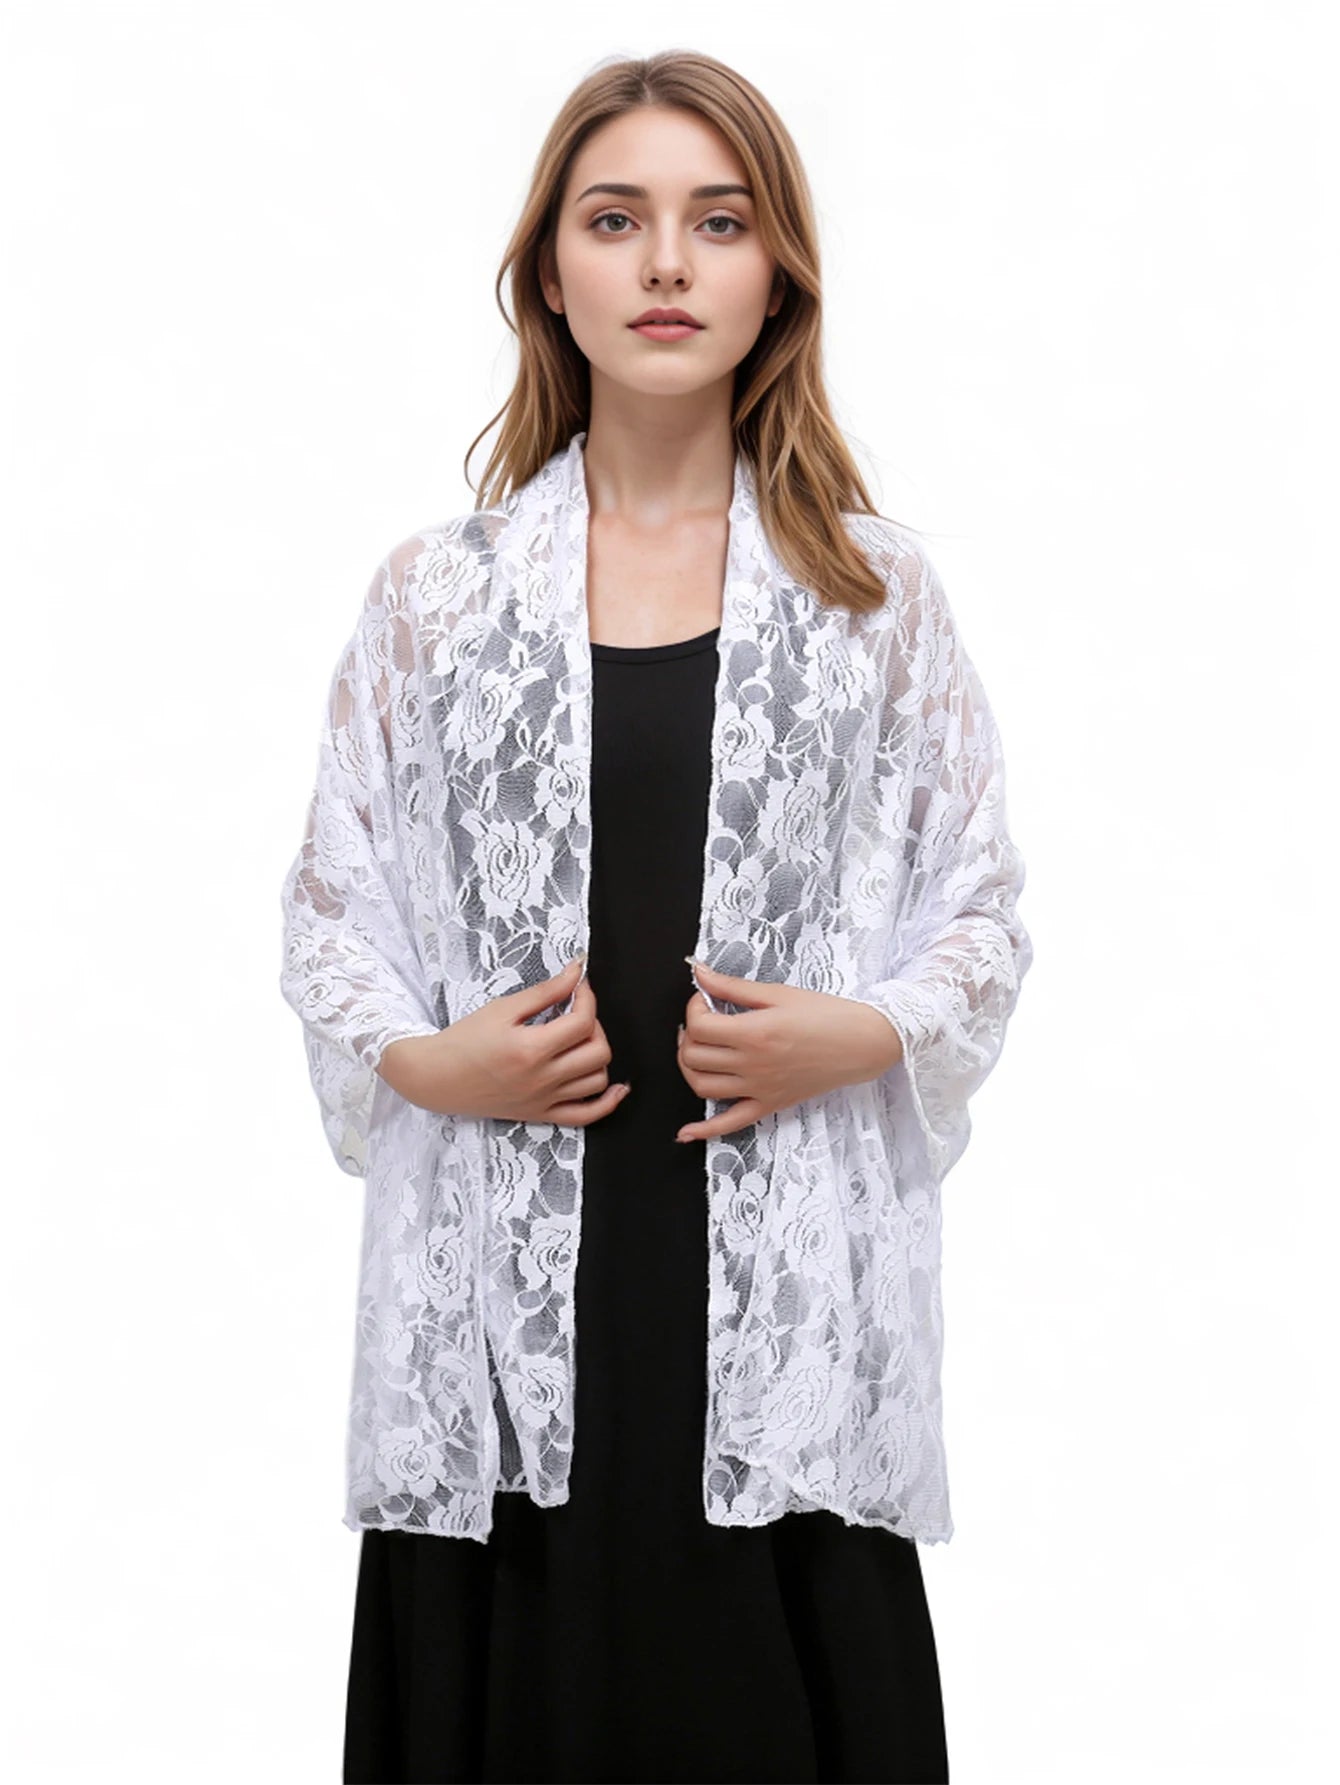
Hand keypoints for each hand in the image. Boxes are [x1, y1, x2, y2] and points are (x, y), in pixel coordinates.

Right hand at [378, 958, 629, 1126]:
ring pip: (598, 1080)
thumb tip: (578, 971)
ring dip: (598, 1056)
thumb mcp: (503, 1008)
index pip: (583, 1021)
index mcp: (531, 1049)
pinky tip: (616, 1087)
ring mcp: (543, 1101)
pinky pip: (587, 1116)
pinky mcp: (541, 1115)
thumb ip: (545, 991)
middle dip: (595, 1025)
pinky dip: (608, 1102)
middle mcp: (542, 1079)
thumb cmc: (464, 1040)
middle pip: (598, 1051)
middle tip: (576, 1013)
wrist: (436, 1077)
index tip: (579, 986)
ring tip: (579, 1041)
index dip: (588, 997)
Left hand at [674, 960, 904, 1142]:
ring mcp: (759, 1089)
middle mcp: (752, 1065)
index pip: (699, 1026)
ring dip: (689, 1067)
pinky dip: (704, 1130)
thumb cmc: (827, 1014)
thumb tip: (699, 972)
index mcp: (753, 1034)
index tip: (705, 1000)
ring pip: (701, 1087)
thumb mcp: (778, 993)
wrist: (862, 1043)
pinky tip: (687, 1132)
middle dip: (689, 1035)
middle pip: (693, 1056)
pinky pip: (730, 1124)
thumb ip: (733, 986)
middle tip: (702, 1021)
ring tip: (698, 1050)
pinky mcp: (769, 1104)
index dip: (693, 1009)